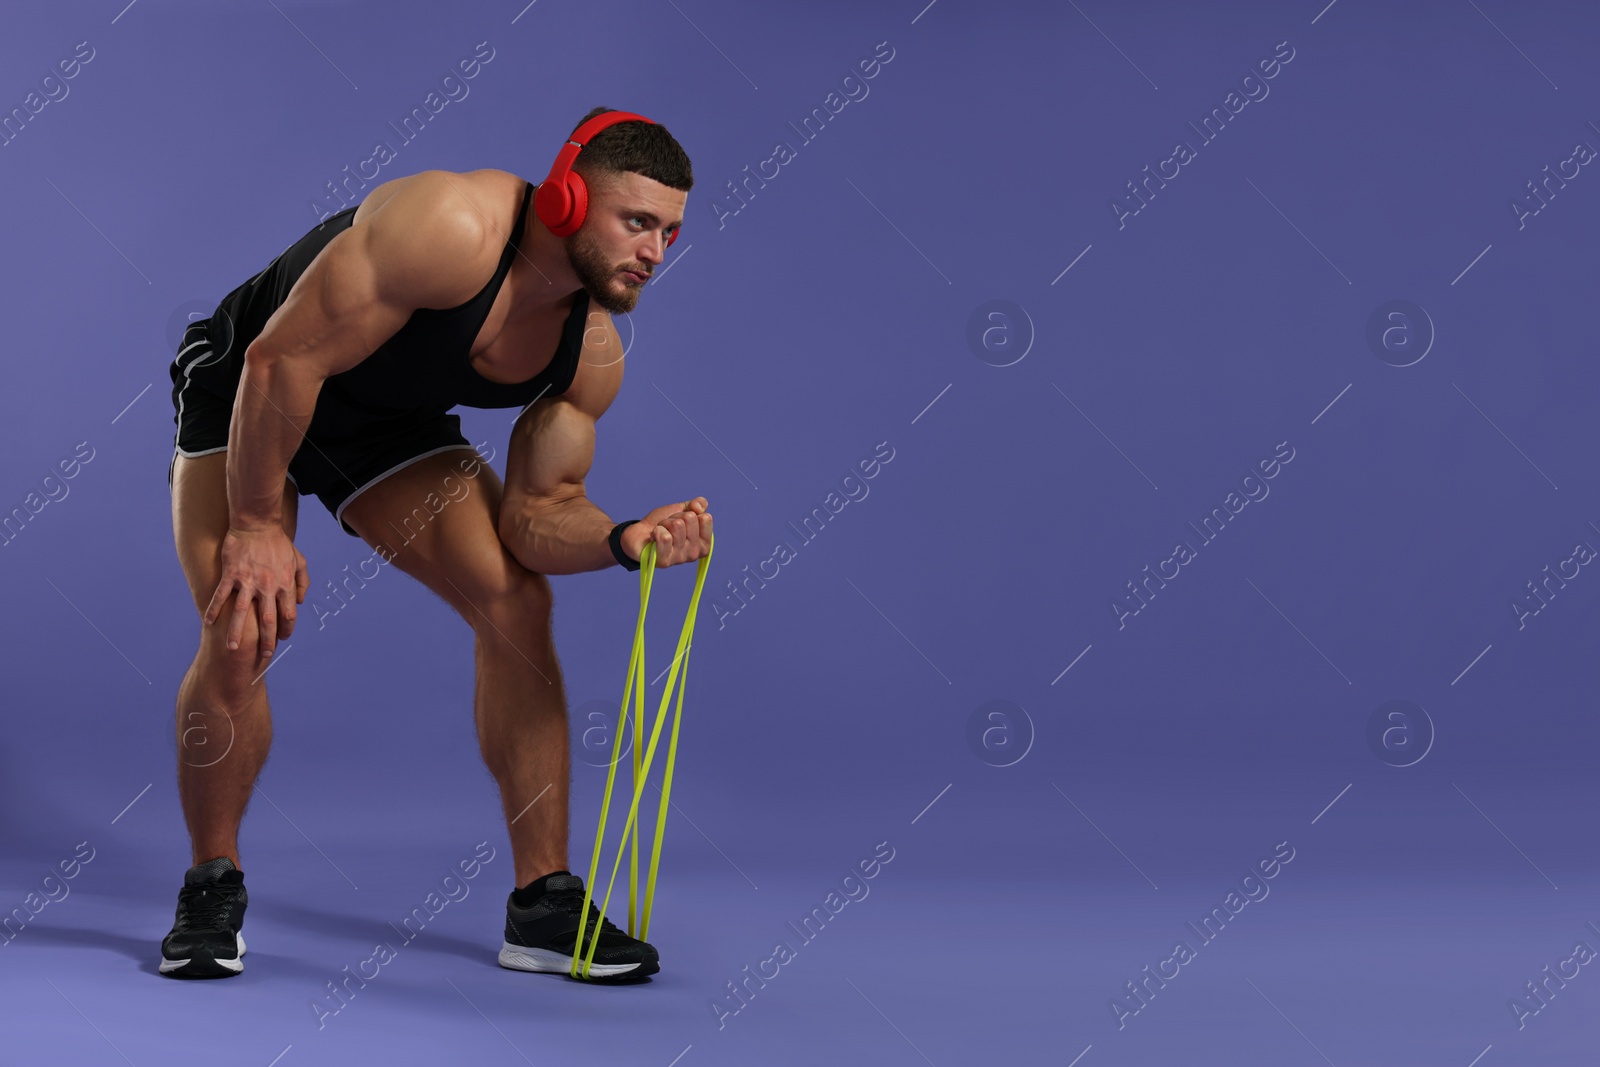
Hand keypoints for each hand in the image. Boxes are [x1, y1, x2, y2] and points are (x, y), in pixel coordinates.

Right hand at [205, 525, 310, 659]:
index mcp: (285, 584)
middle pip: (267, 620)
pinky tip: (209, 623)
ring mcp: (248, 581)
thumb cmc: (279, 543)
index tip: (281, 639)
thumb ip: (303, 582)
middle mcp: (267, 586)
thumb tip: (300, 602)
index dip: (285, 629)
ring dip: (237, 633)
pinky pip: (221, 595)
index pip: (288, 614)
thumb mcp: (299, 560)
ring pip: (242, 613)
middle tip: (262, 656)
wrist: (258, 524)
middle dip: (266, 641)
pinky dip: (214, 609)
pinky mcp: (231, 574)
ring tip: (233, 649)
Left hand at [626, 497, 712, 567]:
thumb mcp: (683, 509)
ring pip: (677, 525)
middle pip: (690, 519)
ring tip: (660, 531)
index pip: (705, 518)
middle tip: (667, 526)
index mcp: (704, 543)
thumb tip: (699, 507)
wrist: (640, 533)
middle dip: (675, 517)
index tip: (680, 520)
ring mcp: (680, 558)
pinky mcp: (665, 561)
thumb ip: (698, 504)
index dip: (689, 512)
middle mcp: (695, 553)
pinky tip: (654, 538)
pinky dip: (656, 530)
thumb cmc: (663, 524)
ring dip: (664, 523)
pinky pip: (665, 537)